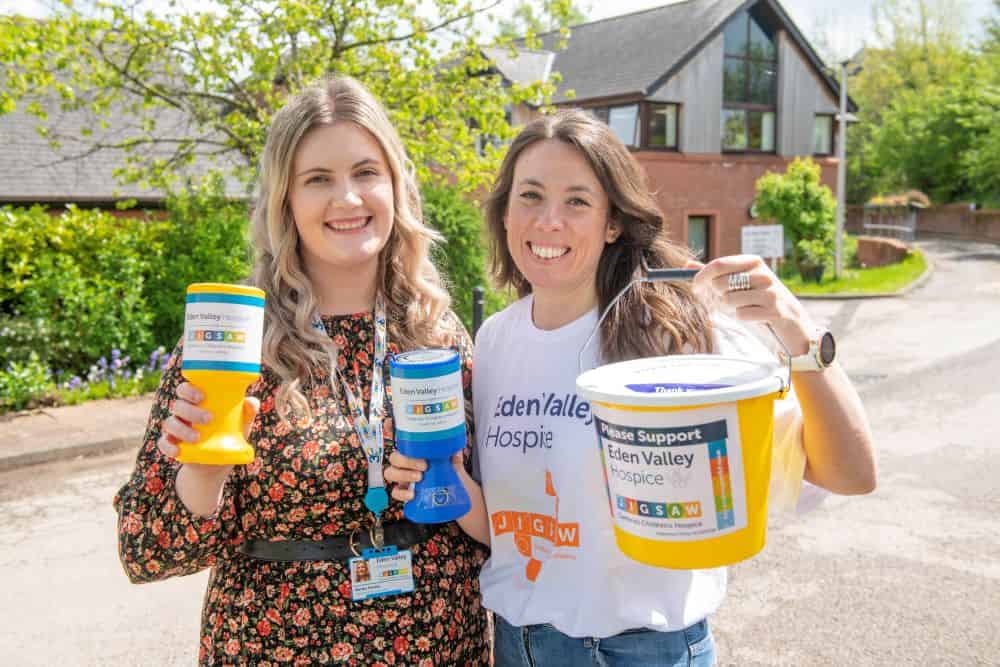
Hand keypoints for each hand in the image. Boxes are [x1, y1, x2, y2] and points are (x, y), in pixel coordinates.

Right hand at [157, 382, 259, 465]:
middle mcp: (183, 413)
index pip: (185, 389)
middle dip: (190, 411)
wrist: (218, 462)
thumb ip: (247, 411)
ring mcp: (176, 429)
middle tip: (208, 418)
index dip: (189, 390)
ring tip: (197, 438)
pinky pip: (163, 443)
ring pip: (170, 423)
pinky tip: (178, 451)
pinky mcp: (172, 445)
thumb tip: (251, 402)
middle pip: (178, 405)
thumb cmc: (229, 434)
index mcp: (196, 402)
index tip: (201, 396)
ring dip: (182, 429)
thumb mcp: (241, 423)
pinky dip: (168, 447)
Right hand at [384, 451, 463, 501]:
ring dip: (403, 474)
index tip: (425, 458)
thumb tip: (455, 452)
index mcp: (416, 454)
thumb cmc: (451, 476)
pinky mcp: (404, 494)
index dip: (409, 449)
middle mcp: (406, 465)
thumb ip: (454, 457)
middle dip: (407, 462)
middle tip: (424, 468)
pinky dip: (401, 493)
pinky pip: (395, 492)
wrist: (456, 496)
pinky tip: (412, 494)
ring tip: (419, 478)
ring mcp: (403, 479)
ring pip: (390, 473)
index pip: (404, 447)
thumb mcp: (454, 465)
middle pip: (394, 458)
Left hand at [687, 255, 814, 354]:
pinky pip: (740, 315)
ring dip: (732, 307)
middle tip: (732, 298)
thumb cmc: (759, 298)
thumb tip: (687, 264)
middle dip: (719, 295)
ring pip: (728, 300)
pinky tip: (756, 315)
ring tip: (747, 306)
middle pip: (720, 283)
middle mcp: (762, 273)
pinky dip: (743, 317)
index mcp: (752, 261)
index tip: (695, 288)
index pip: (718, 264)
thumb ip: (715, 273)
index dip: (701, 277)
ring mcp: (769, 292)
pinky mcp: (773, 311)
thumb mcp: (741, 280)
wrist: (791, 319)